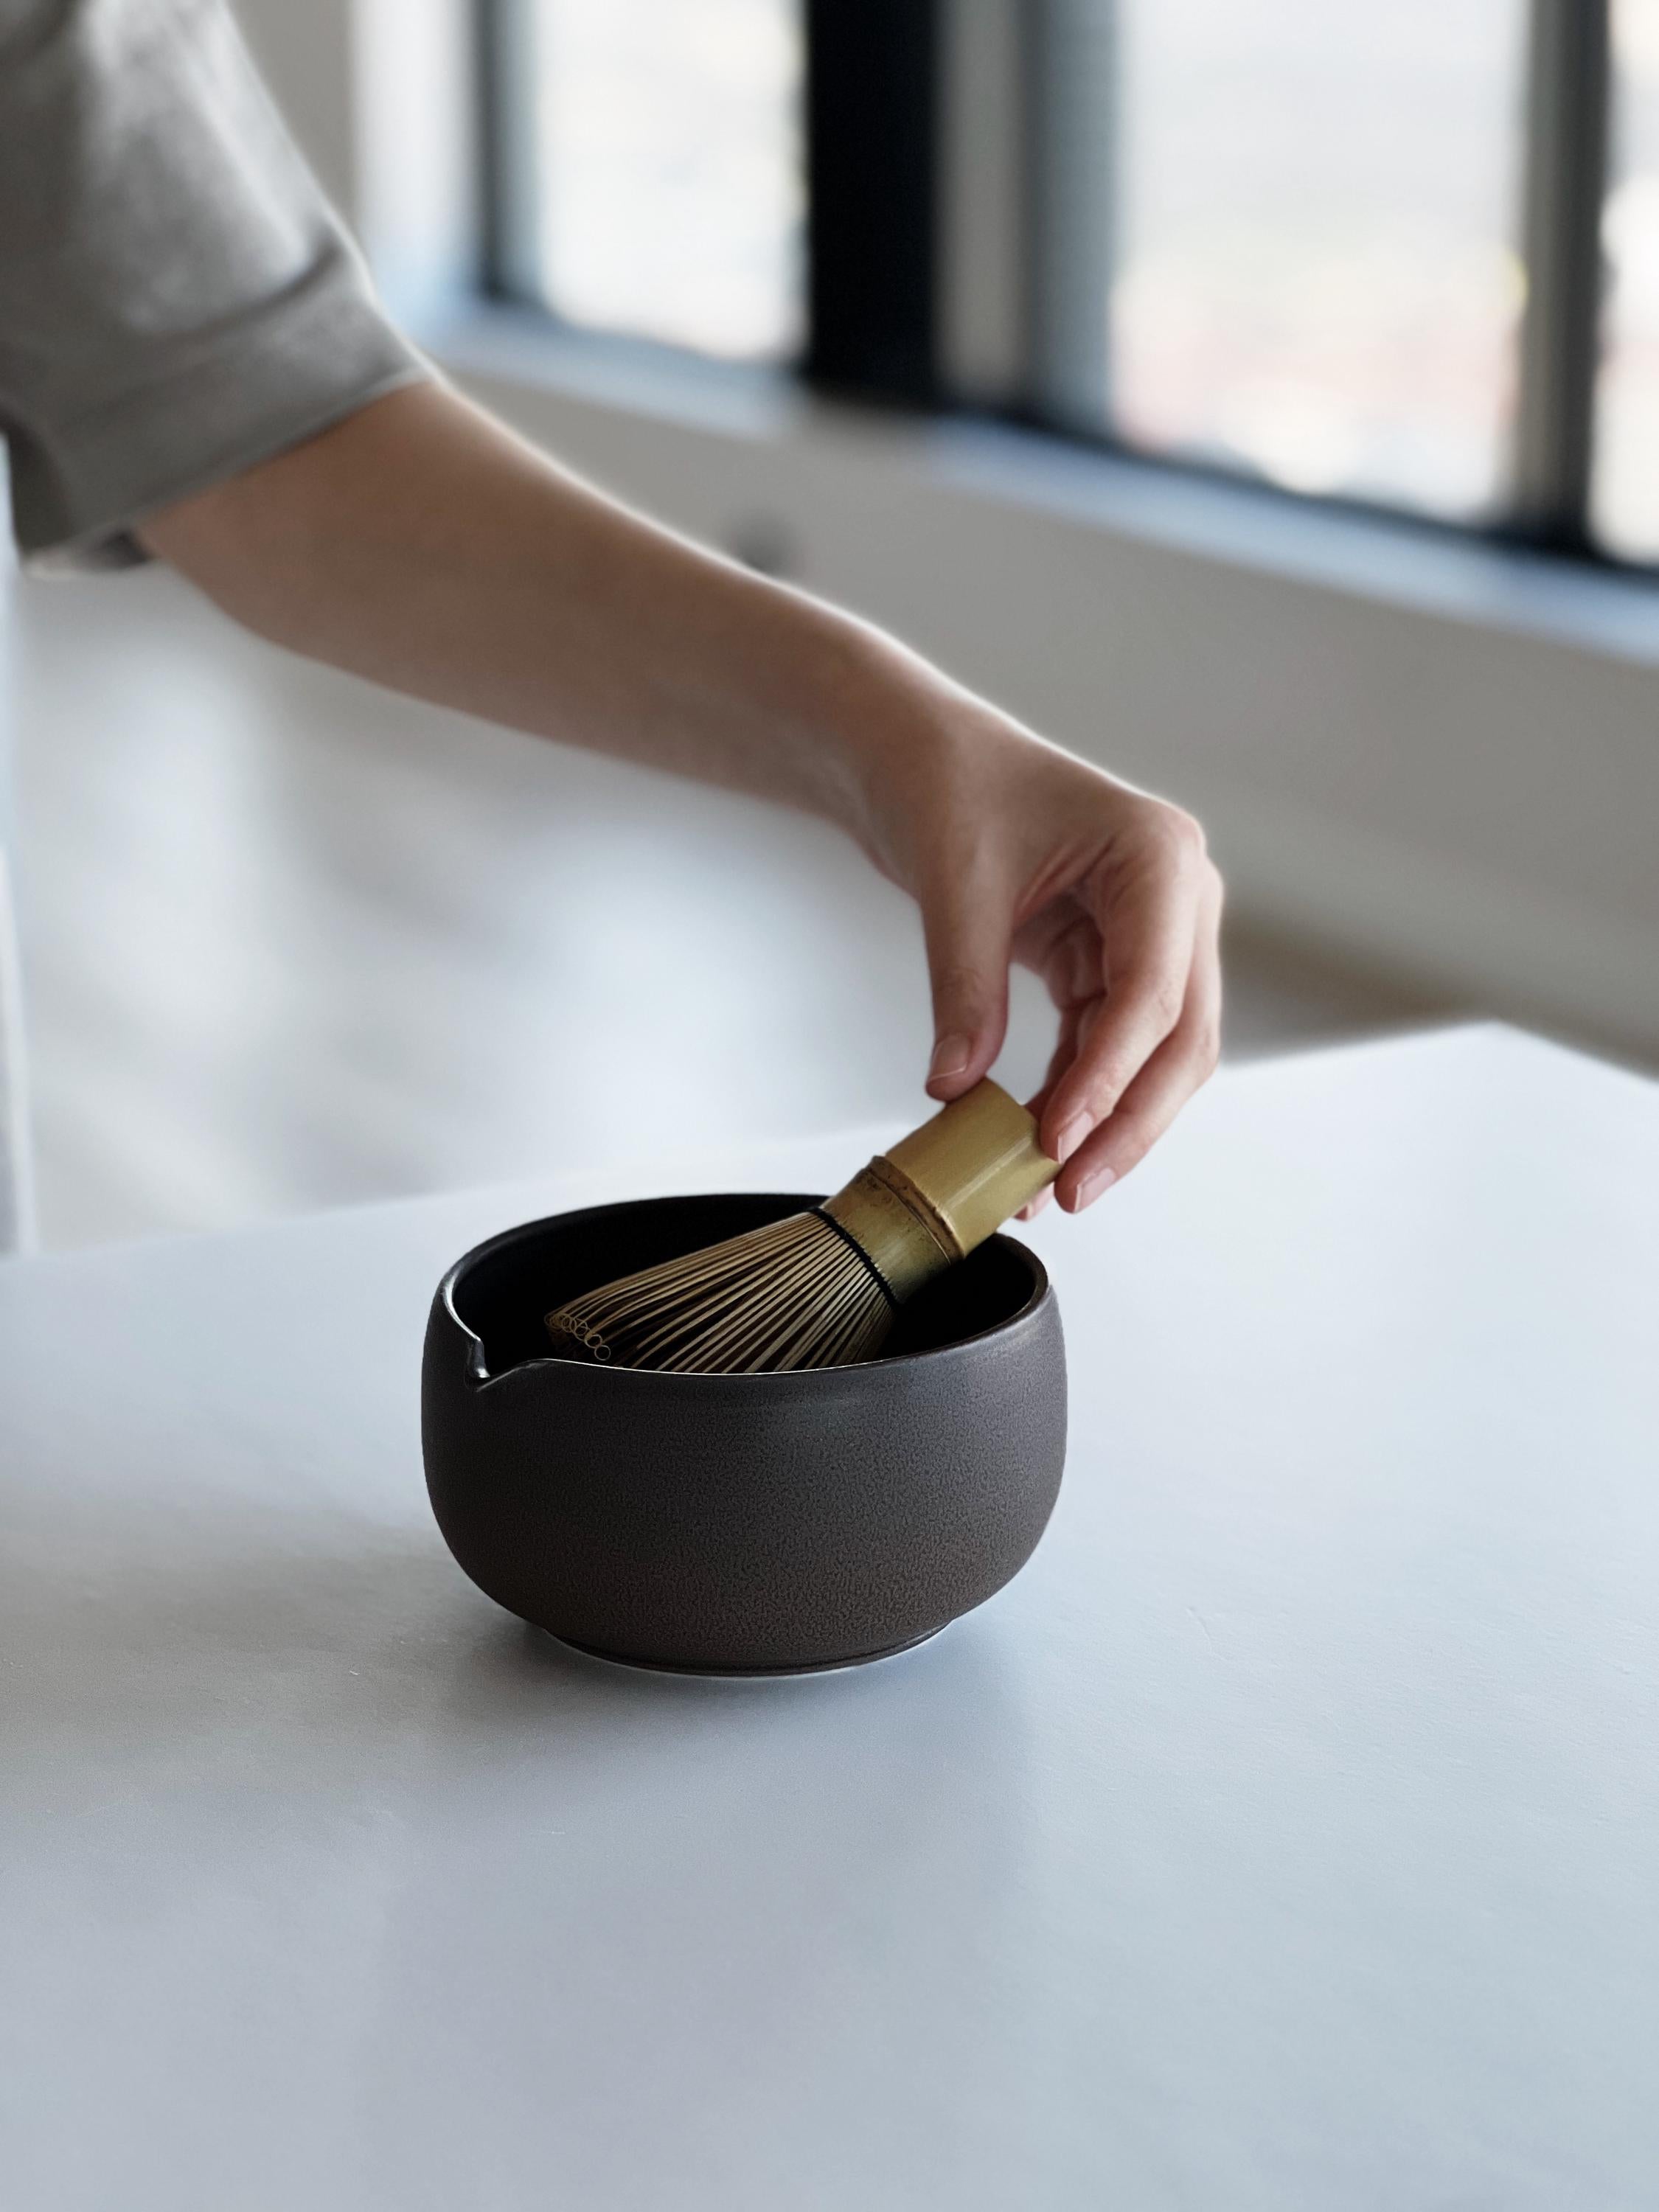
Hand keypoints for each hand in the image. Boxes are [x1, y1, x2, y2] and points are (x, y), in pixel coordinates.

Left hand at [865, 685, 1222, 1213]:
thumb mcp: (956, 885)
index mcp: (1158, 857)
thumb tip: (956, 1090)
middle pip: (1179, 1039)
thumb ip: (964, 989)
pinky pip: (1109, 1046)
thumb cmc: (949, 782)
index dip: (1108, 1077)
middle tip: (1071, 1190)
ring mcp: (1154, 934)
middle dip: (1128, 1123)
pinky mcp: (1113, 961)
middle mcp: (1176, 899)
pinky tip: (1039, 1145)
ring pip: (1154, 1055)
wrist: (922, 755)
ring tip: (1048, 1188)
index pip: (1153, 992)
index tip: (1057, 1139)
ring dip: (1107, 1124)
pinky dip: (1077, 1097)